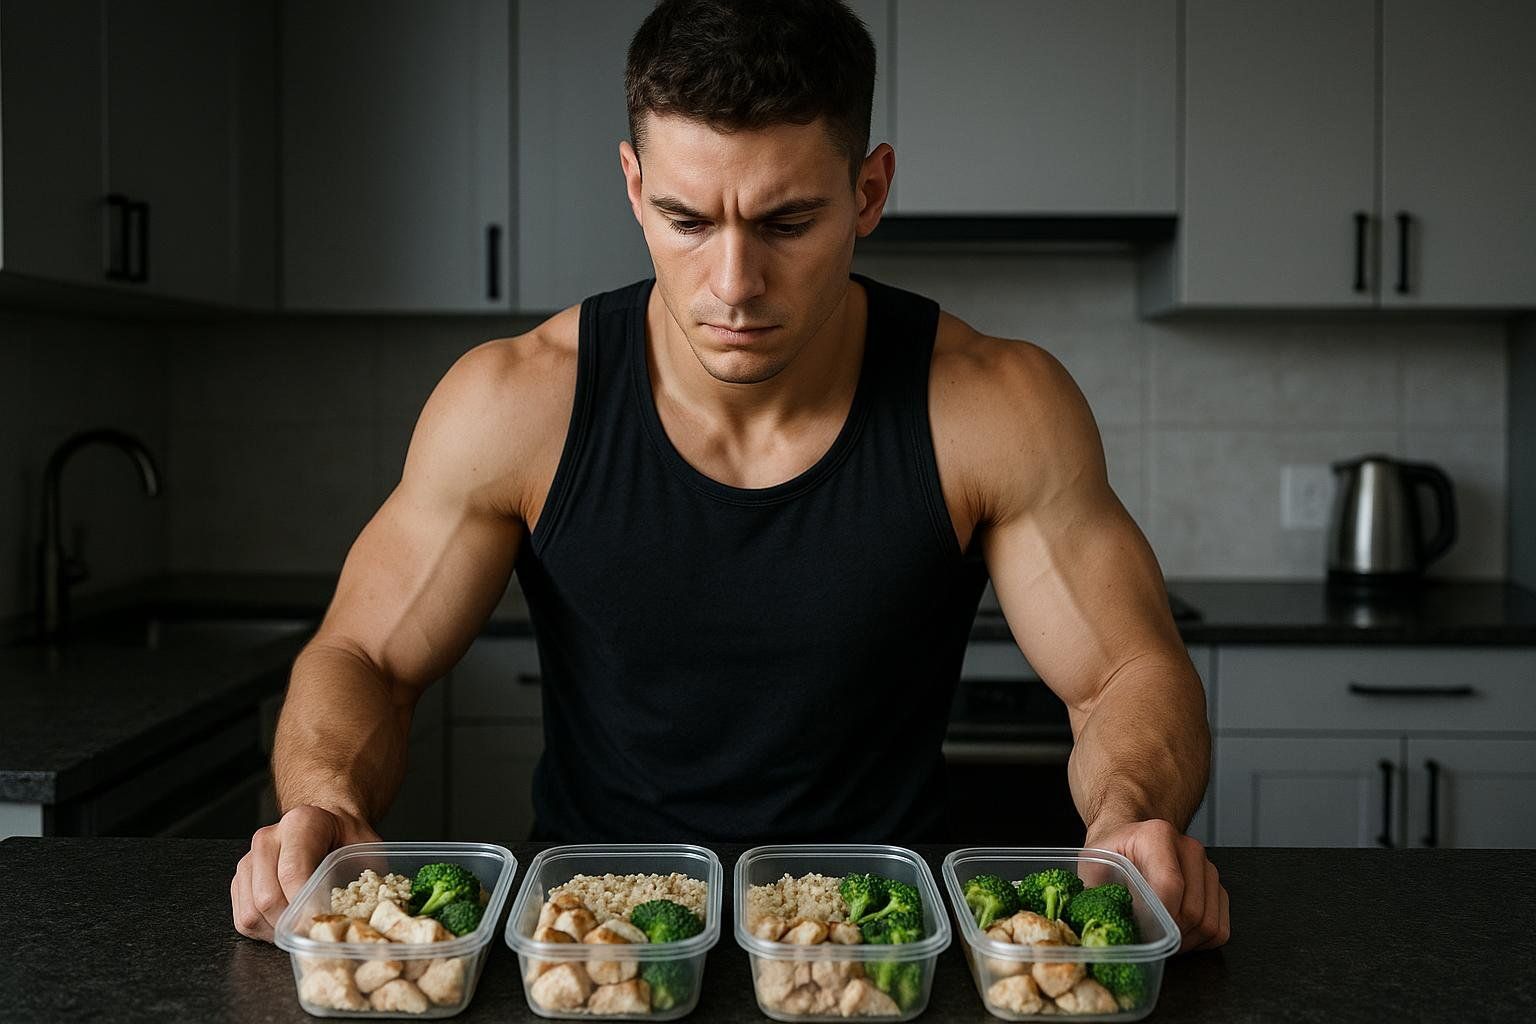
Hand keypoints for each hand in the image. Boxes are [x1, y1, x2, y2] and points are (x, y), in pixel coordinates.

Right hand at [231, 804, 379, 941]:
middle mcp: (268, 839)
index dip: (305, 905)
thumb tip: (358, 916)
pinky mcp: (240, 880)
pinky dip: (265, 931)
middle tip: (316, 932)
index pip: (292, 873)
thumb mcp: (366, 849)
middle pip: (268, 898)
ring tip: (303, 928)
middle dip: (293, 924)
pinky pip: (243, 918)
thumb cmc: (348, 840)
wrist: (328, 826)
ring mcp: (249, 860)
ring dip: (278, 931)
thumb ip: (362, 876)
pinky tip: (289, 923)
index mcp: (300, 824)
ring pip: (252, 913)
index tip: (322, 923)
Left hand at [1084, 818, 1228, 952]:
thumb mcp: (1094, 866)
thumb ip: (1099, 893)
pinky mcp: (1217, 887)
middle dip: (1168, 935)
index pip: (1169, 886)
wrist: (1129, 837)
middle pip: (1192, 911)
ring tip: (1160, 938)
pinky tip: (1176, 934)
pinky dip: (1199, 942)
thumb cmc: (1112, 853)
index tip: (1141, 933)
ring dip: (1185, 942)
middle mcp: (1189, 849)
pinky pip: (1220, 929)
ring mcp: (1208, 868)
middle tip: (1147, 941)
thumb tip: (1102, 931)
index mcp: (1157, 836)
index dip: (1157, 918)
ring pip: (1209, 924)